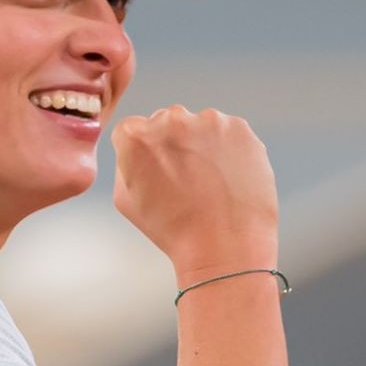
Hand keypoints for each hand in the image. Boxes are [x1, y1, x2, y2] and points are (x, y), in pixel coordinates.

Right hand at [111, 104, 278, 275]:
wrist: (223, 246)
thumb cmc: (172, 230)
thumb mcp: (125, 199)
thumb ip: (126, 162)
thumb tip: (138, 148)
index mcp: (135, 136)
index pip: (133, 129)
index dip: (144, 153)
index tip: (156, 172)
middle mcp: (170, 119)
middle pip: (167, 122)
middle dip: (174, 144)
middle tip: (184, 180)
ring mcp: (208, 120)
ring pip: (200, 126)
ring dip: (202, 145)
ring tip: (208, 184)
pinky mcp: (239, 128)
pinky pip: (229, 133)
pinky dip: (228, 150)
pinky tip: (227, 179)